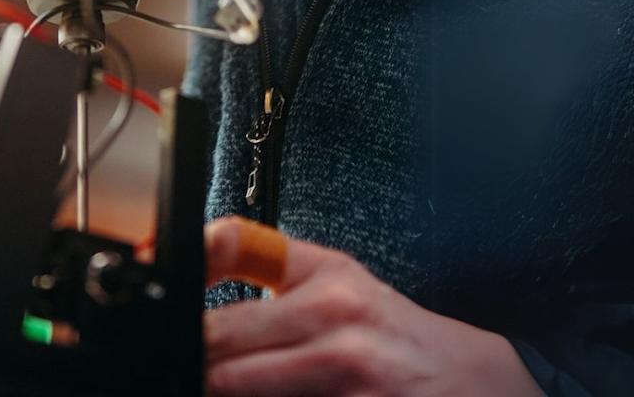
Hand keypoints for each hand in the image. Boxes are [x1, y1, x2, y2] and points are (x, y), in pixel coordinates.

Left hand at [203, 217, 542, 396]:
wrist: (477, 382)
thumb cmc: (393, 335)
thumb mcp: (338, 283)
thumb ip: (268, 268)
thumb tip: (195, 263)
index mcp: (327, 274)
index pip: (229, 251)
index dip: (182, 275)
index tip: (157, 301)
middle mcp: (337, 317)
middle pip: (217, 344)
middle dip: (190, 363)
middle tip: (170, 369)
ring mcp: (347, 376)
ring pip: (234, 389)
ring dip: (214, 392)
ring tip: (205, 386)